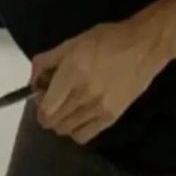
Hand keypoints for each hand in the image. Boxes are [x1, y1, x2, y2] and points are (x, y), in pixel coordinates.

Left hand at [31, 19, 168, 144]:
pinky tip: (77, 116)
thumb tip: (33, 79)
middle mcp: (84, 95)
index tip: (39, 96)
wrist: (141, 48)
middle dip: (46, 113)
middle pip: (54, 121)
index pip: (47, 107)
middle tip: (50, 100)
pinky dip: (75, 130)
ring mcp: (99, 108)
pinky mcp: (112, 118)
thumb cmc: (104, 40)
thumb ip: (46, 61)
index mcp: (72, 73)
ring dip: (59, 121)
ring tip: (64, 107)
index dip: (38, 105)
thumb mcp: (70, 43)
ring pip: (67, 129)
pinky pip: (85, 136)